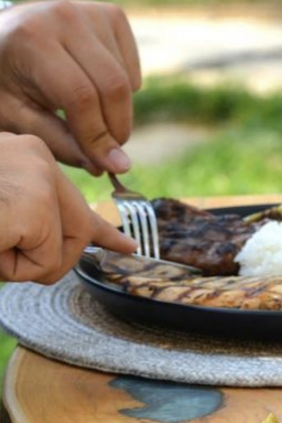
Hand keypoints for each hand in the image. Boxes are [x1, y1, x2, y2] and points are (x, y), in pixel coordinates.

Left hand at [0, 0, 140, 174]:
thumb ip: (59, 141)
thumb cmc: (4, 79)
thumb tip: (109, 166)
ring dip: (118, 112)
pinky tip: (94, 89)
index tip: (109, 166)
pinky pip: (132, 67)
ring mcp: (92, 12)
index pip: (80, 96)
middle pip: (113, 86)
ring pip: (126, 80)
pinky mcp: (112, 14)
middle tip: (109, 153)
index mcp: (33, 39)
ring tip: (91, 122)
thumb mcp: (15, 114)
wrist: (2, 33)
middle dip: (117, 128)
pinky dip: (124, 90)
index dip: (97, 135)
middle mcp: (66, 17)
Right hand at [0, 133, 136, 283]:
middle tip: (4, 245)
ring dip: (19, 264)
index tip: (128, 246)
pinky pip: (44, 263)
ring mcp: (38, 174)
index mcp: (21, 154)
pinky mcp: (35, 201)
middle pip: (76, 229)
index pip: (73, 195)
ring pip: (60, 250)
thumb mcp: (0, 211)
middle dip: (48, 257)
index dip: (103, 229)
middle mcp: (33, 154)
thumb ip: (29, 220)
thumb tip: (55, 256)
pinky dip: (11, 268)